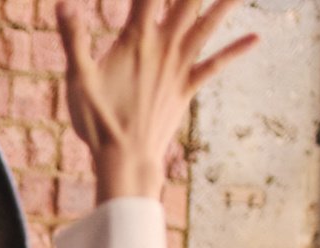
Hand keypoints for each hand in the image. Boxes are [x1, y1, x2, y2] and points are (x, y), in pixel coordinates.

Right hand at [56, 0, 256, 202]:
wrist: (127, 160)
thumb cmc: (98, 122)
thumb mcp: (78, 79)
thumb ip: (73, 38)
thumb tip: (62, 4)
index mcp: (136, 39)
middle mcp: (164, 46)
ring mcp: (180, 65)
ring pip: (209, 23)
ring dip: (226, 1)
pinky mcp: (188, 87)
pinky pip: (216, 64)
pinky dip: (236, 50)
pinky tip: (257, 37)